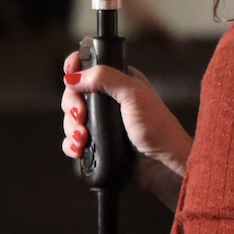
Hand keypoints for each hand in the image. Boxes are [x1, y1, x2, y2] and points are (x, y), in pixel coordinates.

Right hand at [60, 50, 191, 175]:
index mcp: (118, 82)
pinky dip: (71, 145)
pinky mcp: (96, 144)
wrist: (164, 165)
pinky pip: (72, 141)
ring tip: (83, 138)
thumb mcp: (134, 94)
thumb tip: (72, 77)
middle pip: (74, 94)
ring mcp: (101, 124)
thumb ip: (104, 78)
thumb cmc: (158, 128)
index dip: (75, 69)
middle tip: (82, 115)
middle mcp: (108, 101)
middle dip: (72, 105)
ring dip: (71, 128)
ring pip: (71, 119)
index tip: (68, 77)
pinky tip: (79, 148)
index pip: (88, 67)